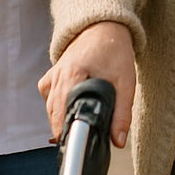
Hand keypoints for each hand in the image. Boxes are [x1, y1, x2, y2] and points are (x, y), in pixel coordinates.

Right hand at [38, 21, 136, 147]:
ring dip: (64, 120)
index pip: (63, 114)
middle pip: (54, 116)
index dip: (69, 133)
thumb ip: (122, 114)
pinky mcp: (49, 79)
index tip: (78, 145)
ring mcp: (50, 77)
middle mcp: (56, 76)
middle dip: (68, 130)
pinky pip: (49, 102)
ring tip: (82, 123)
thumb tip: (118, 142)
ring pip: (50, 110)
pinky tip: (74, 109)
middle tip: (85, 139)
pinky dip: (60, 110)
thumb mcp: (125, 83)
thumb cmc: (114, 52)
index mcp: (72, 75)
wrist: (103, 29)